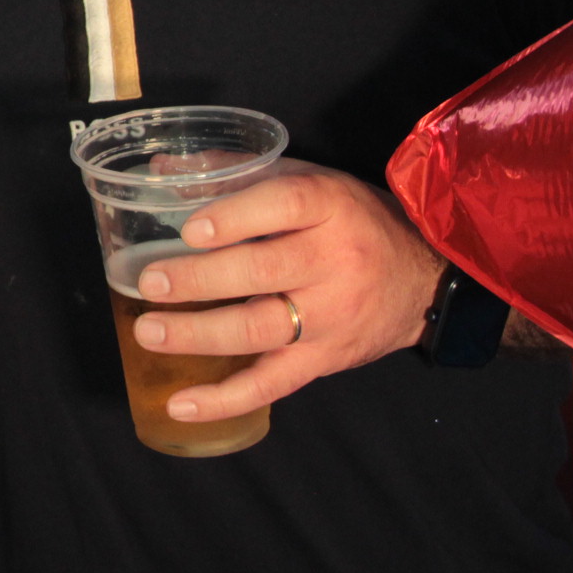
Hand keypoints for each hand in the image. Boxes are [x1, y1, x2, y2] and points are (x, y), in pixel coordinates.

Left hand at [129, 161, 442, 423]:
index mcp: (331, 207)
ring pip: (260, 330)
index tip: (191, 229)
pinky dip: (224, 400)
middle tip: (149, 283)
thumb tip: (164, 168)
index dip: (236, 217)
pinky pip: (272, 385)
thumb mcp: (310, 181)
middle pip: (263, 272)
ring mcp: (331, 316)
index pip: (284, 205)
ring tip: (149, 332)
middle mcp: (335, 261)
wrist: (423, 279)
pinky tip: (181, 404)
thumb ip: (239, 172)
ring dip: (198, 335)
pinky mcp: (324, 360)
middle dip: (200, 280)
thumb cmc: (353, 221)